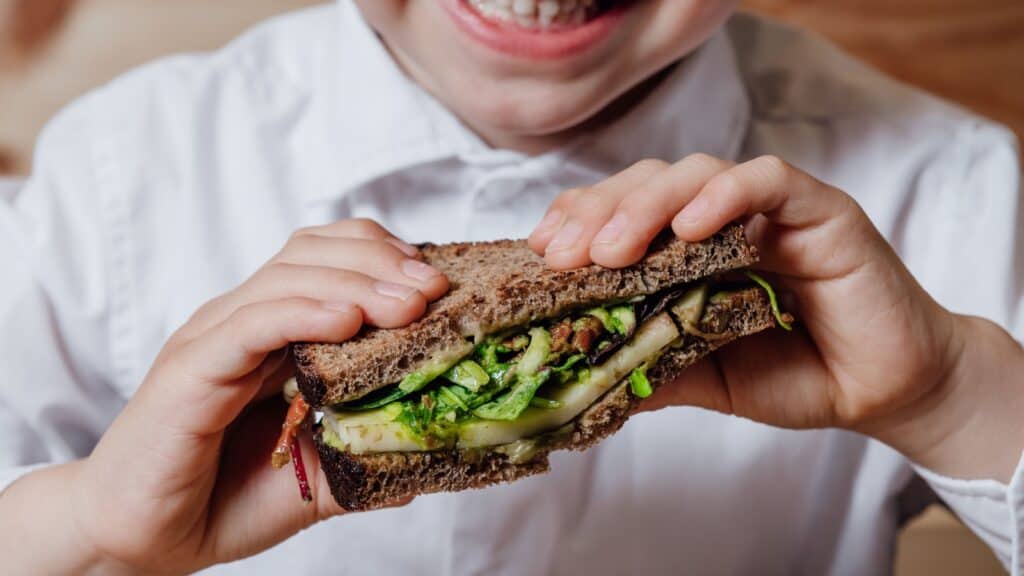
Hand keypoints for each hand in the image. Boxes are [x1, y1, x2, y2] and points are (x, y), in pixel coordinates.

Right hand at [0, 219, 446, 573]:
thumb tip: (429, 448)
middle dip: (382, 261)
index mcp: (274, 330)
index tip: (440, 284)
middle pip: (315, 252)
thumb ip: (364, 453)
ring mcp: (214, 338)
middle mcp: (243, 320)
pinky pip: (251, 323)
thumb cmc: (223, 500)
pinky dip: (303, 313)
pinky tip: (348, 322)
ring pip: (288, 277)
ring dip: (357, 283)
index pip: (331, 258)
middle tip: (436, 288)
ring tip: (410, 303)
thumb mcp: (317, 474)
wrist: (143, 541)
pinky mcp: (191, 368)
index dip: (386, 258)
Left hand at [529, 155, 1023, 480]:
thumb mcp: (707, 376)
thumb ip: (653, 364)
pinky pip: (768, 180)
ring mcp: (771, 209)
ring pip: (698, 171)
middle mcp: (724, 217)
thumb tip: (578, 378)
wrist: (886, 390)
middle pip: (648, 183)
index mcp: (690, 248)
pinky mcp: (820, 209)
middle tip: (563, 255)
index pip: (622, 212)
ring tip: (612, 248)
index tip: (541, 251)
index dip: (579, 220)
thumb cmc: (798, 374)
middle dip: (598, 213)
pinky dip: (726, 193)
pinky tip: (691, 224)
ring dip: (647, 203)